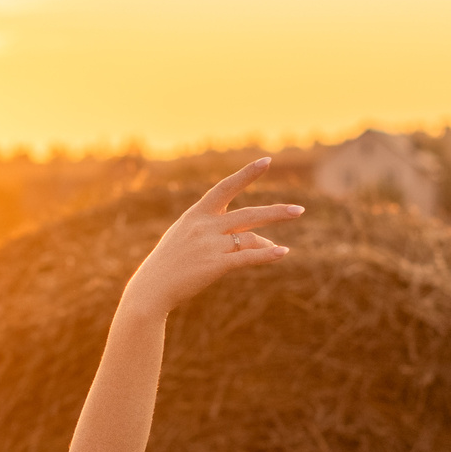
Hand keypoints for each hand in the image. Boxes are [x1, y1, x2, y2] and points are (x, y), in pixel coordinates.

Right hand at [118, 158, 301, 318]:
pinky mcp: (214, 265)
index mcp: (195, 214)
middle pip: (247, 214)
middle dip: (275, 212)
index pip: (224, 187)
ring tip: (282, 246)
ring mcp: (210, 245)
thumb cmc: (168, 265)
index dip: (247, 174)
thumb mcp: (185, 239)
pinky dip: (266, 255)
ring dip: (269, 241)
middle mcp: (204, 226)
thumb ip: (217, 233)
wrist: (151, 290)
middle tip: (300, 210)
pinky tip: (282, 252)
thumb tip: (257, 240)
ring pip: (250, 238)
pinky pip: (247, 257)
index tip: (267, 161)